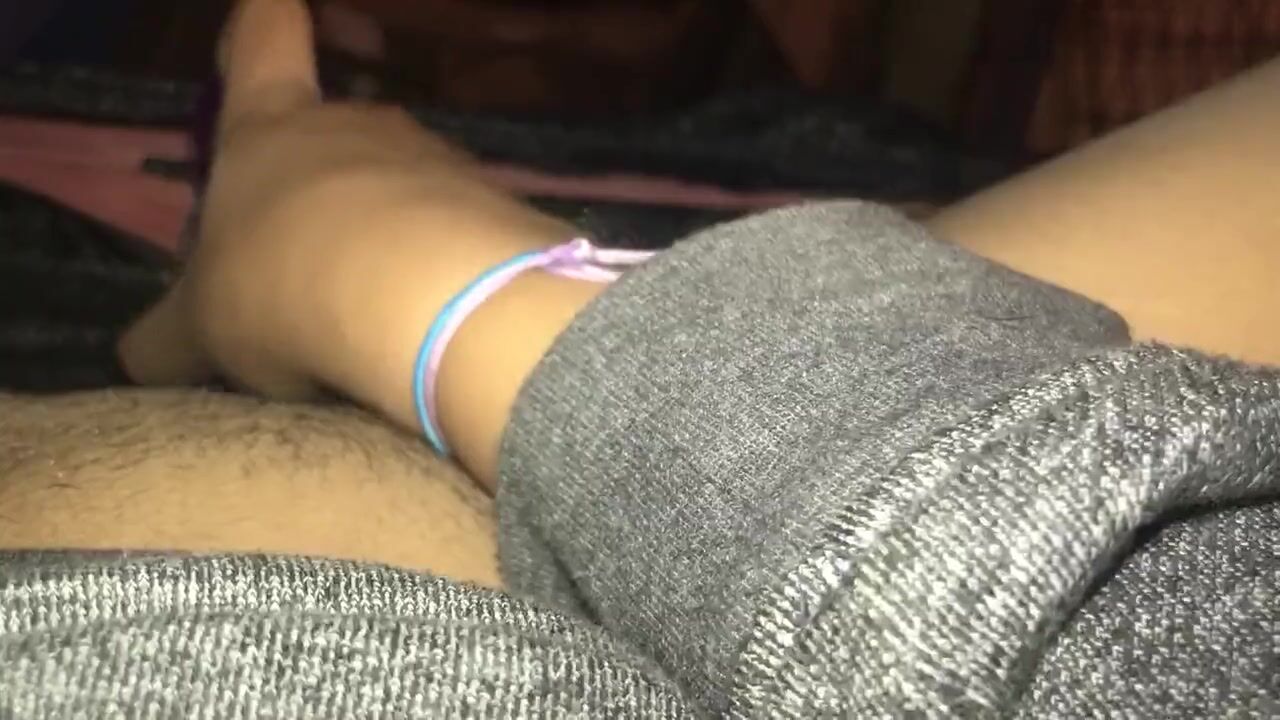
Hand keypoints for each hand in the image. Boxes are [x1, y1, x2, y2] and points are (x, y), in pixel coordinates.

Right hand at [119, 0, 585, 486]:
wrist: (422, 303)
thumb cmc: (282, 287)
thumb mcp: (202, 327)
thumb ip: (172, 338)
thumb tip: (142, 356)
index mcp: (269, 128)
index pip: (267, 36)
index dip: (263, 23)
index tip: (271, 15)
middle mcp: (357, 126)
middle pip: (338, 128)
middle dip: (324, 183)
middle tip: (305, 258)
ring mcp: (434, 160)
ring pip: (403, 184)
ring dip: (387, 235)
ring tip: (371, 312)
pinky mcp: (493, 207)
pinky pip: (459, 231)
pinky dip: (442, 270)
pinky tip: (430, 324)